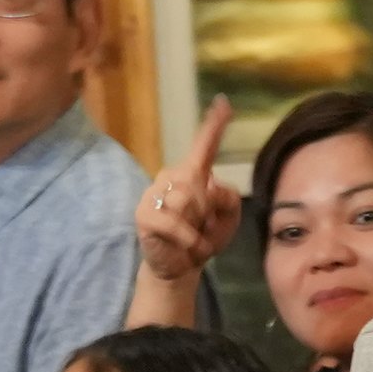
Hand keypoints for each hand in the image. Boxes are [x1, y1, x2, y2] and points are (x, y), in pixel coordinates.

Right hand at [137, 99, 241, 286]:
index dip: (214, 125)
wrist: (179, 268)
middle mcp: (171, 176)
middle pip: (200, 181)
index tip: (224, 103)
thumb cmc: (203, 239)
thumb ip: (229, 199)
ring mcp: (154, 193)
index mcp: (193, 174)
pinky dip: (188, 239)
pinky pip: (174, 222)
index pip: (205, 146)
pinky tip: (187, 246)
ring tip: (194, 238)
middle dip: (209, 209)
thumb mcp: (227, 220)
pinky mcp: (144, 214)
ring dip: (199, 226)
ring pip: (188, 200)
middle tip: (203, 227)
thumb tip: (209, 186)